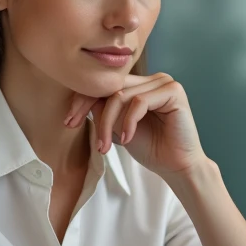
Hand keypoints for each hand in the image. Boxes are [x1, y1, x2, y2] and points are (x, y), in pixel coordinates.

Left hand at [64, 73, 206, 180]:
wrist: (176, 166)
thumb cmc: (150, 148)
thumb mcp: (117, 127)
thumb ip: (103, 110)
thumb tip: (81, 98)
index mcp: (140, 84)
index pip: (106, 83)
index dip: (83, 98)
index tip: (69, 120)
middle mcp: (152, 79)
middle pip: (110, 86)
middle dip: (89, 108)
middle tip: (74, 127)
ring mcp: (164, 82)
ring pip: (122, 95)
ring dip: (107, 123)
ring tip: (105, 146)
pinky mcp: (174, 92)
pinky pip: (139, 102)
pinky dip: (128, 122)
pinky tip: (126, 139)